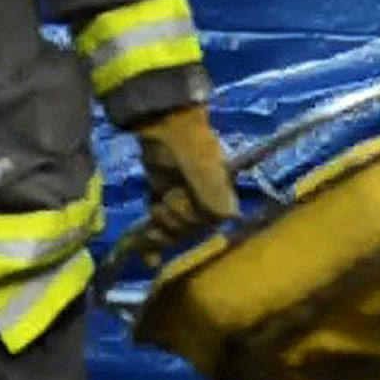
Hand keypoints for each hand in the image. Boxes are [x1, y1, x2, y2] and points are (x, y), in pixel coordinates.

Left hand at [135, 103, 237, 256]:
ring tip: (155, 204)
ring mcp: (184, 200)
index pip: (210, 223)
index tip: (178, 205)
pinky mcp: (165, 197)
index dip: (191, 220)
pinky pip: (161, 225)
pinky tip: (149, 258)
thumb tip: (230, 218)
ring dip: (161, 225)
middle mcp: (206, 200)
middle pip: (190, 229)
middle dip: (173, 221)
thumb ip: (214, 192)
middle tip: (167, 200)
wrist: (163, 122)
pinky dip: (154, 241)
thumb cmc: (186, 142)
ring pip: (174, 230)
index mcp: (221, 194)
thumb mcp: (202, 166)